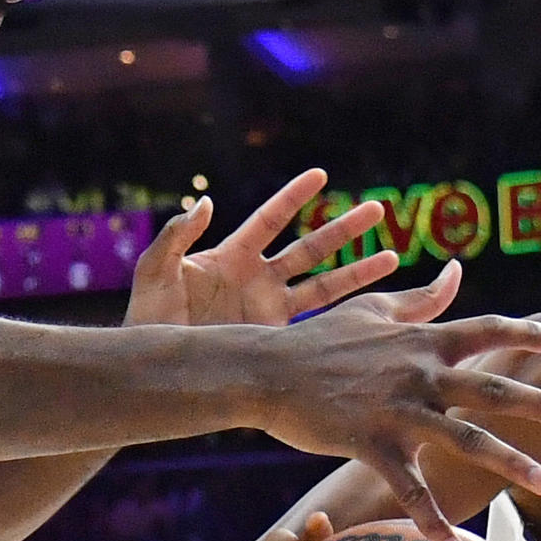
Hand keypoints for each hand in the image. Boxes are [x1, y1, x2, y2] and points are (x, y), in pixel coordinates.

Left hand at [125, 172, 398, 327]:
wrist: (155, 366)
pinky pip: (315, 326)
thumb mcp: (154, 271)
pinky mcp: (275, 340)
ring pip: (324, 285)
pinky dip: (342, 319)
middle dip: (344, 229)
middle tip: (378, 209)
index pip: (271, 220)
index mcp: (232, 257)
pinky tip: (372, 311)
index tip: (321, 175)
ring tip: (392, 256)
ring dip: (357, 271)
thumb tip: (205, 203)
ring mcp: (269, 311)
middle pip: (310, 248)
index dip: (294, 197)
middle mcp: (258, 280)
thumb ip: (175, 237)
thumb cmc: (148, 318)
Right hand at [252, 262, 540, 540]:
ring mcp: (397, 410)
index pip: (487, 330)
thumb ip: (422, 300)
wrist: (265, 371)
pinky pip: (409, 488)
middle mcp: (420, 373)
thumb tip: (458, 272)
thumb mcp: (373, 308)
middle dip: (540, 405)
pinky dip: (432, 521)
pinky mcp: (370, 444)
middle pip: (492, 389)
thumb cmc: (317, 340)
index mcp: (423, 341)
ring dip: (512, 463)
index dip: (526, 333)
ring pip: (465, 440)